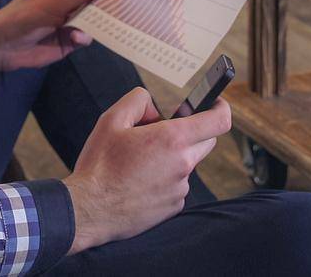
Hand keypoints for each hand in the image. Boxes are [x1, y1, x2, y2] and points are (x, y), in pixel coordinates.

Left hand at [0, 0, 112, 79]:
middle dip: (108, 3)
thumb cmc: (23, 16)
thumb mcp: (54, 1)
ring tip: (104, 23)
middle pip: (96, 0)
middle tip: (125, 4)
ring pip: (95, 20)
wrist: (3, 47)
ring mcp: (70, 21)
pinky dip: (86, 37)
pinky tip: (78, 38)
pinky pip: (86, 37)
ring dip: (98, 23)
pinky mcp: (69, 41)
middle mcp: (68, 1)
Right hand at [62, 88, 231, 254]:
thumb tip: (153, 107)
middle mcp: (183, 164)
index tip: (216, 103)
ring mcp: (180, 188)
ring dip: (174, 157)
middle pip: (206, 141)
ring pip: (188, 163)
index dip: (221, 108)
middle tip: (162, 132)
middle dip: (192, 132)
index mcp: (172, 140)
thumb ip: (137, 101)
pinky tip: (140, 181)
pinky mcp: (173, 206)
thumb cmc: (99, 166)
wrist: (88, 210)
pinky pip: (177, 185)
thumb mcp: (111, 120)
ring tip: (140, 161)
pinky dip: (165, 179)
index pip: (218, 121)